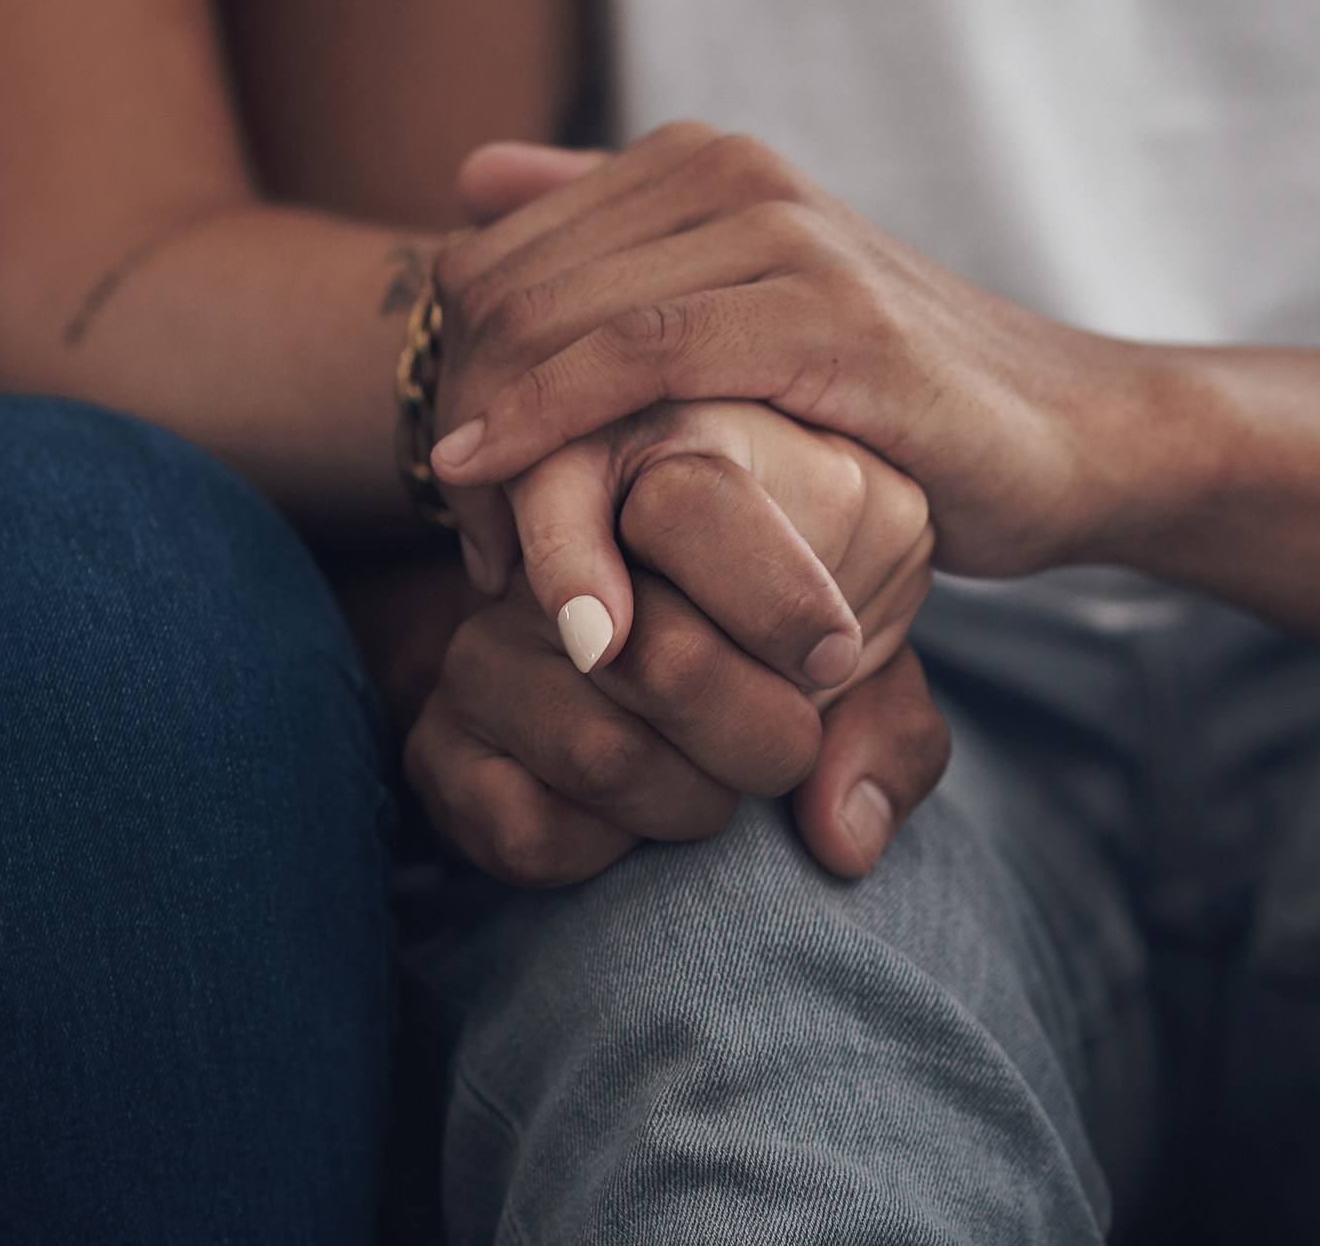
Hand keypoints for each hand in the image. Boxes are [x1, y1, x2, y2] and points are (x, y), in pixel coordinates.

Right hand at [405, 399, 948, 886]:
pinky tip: (628, 817)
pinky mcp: (434, 739)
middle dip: (762, 738)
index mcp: (674, 462)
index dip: (775, 601)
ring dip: (695, 803)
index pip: (690, 505)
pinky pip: (534, 830)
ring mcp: (481, 642)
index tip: (828, 660)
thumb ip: (885, 723)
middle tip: (786, 745)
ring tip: (714, 779)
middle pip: (664, 657)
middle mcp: (551, 548)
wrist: (643, 678)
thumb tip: (841, 832)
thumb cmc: (778, 649)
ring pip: (604, 756)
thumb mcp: (859, 657)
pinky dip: (611, 856)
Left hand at [430, 124, 1122, 582]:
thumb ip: (615, 238)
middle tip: (463, 540)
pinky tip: (507, 502)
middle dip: (457, 419)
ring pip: (556, 322)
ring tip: (490, 555)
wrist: (1067, 435)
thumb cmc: (890, 395)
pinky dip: (554, 432)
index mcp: (697, 161)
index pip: (485, 257)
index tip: (452, 489)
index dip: (440, 375)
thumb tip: (472, 176)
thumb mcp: (746, 307)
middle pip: (503, 291)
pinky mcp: (829, 314)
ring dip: (496, 447)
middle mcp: (732, 171)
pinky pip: (640, 360)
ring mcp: (784, 232)